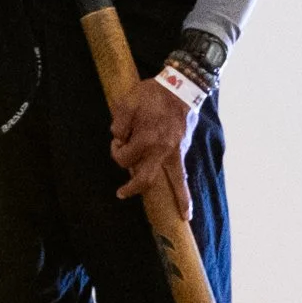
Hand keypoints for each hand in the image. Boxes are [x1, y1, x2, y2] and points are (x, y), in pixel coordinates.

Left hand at [110, 77, 193, 220]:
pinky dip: (185, 195)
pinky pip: (183, 176)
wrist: (179, 86)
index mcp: (146, 139)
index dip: (116, 151)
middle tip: (120, 193)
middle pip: (144, 179)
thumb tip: (119, 138)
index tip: (118, 141)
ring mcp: (174, 152)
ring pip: (171, 184)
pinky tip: (185, 212)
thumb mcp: (126, 103)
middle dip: (131, 188)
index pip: (123, 157)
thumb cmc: (152, 93)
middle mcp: (161, 151)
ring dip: (172, 200)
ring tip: (176, 216)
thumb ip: (119, 123)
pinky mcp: (182, 151)